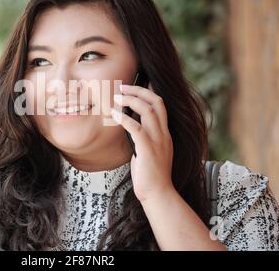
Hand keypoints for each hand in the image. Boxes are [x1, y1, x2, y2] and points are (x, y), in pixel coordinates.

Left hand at [111, 83, 173, 203]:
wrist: (158, 194)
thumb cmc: (150, 175)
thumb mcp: (148, 151)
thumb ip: (143, 137)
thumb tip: (129, 123)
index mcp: (165, 134)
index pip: (161, 106)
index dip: (150, 92)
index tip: (137, 84)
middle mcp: (164, 135)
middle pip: (157, 103)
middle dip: (140, 91)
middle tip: (123, 87)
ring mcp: (158, 142)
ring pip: (149, 111)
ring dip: (132, 100)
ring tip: (118, 96)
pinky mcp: (148, 150)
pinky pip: (137, 129)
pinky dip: (124, 118)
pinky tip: (114, 113)